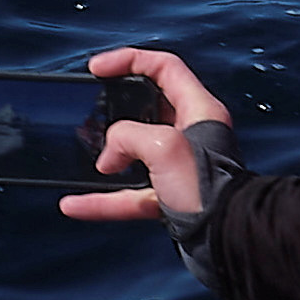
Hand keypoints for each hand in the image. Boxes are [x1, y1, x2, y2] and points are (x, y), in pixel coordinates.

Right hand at [55, 47, 232, 224]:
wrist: (224, 239)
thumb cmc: (207, 187)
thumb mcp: (163, 146)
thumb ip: (128, 136)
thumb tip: (108, 157)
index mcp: (198, 110)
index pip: (163, 68)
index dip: (129, 60)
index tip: (97, 68)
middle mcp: (191, 135)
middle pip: (145, 109)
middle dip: (113, 111)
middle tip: (89, 113)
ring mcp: (179, 168)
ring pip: (133, 155)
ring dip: (104, 157)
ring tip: (79, 153)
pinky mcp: (169, 199)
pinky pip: (128, 195)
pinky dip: (102, 200)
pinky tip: (74, 204)